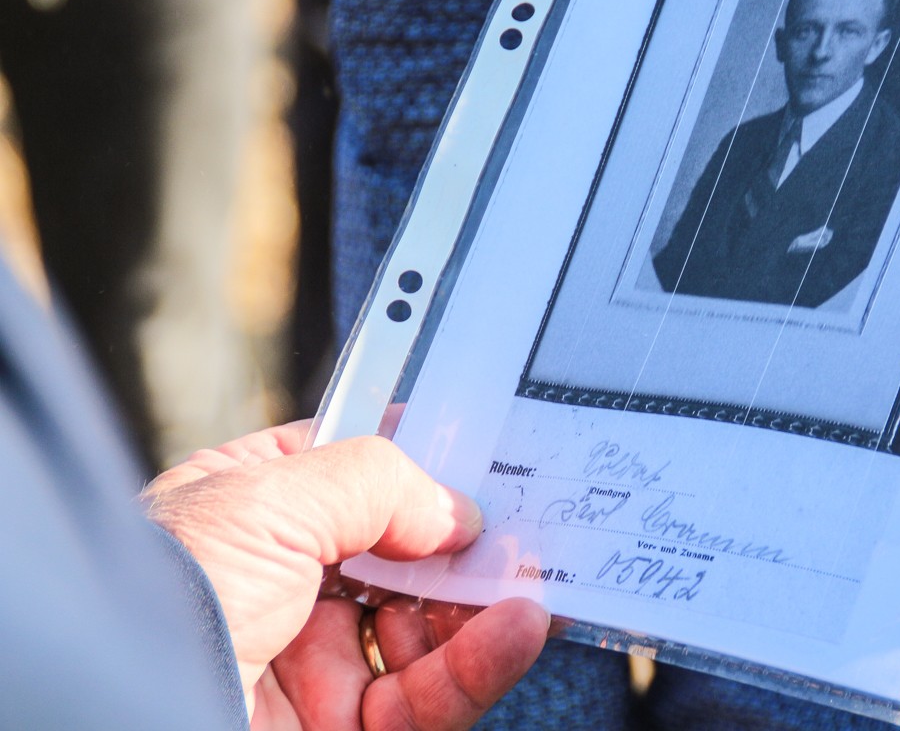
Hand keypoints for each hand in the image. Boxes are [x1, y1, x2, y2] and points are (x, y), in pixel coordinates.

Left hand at [143, 422, 547, 728]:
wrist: (116, 713)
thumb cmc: (163, 596)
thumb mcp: (269, 500)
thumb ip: (378, 482)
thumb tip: (456, 509)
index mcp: (249, 510)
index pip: (354, 473)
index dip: (420, 461)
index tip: (486, 449)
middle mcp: (284, 586)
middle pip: (407, 554)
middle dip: (469, 540)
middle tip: (529, 517)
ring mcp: (314, 663)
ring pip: (430, 629)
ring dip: (487, 604)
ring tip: (532, 580)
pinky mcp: (344, 729)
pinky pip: (431, 696)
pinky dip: (482, 662)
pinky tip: (517, 628)